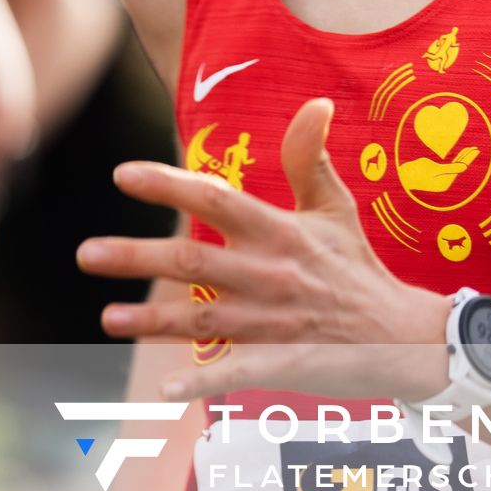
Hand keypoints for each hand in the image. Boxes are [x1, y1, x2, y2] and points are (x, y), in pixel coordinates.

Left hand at [77, 99, 447, 403]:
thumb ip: (311, 159)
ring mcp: (275, 322)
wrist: (404, 336)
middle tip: (85, 253)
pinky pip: (235, 372)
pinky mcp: (283, 363)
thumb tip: (314, 102)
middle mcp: (272, 274)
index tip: (123, 175)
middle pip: (193, 263)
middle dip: (136, 258)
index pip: (217, 200)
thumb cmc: (358, 268)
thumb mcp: (337, 209)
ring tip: (106, 318)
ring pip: (201, 319)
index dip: (169, 185)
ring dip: (151, 321)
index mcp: (282, 231)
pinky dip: (202, 380)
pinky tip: (164, 388)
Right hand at [398, 144, 479, 193]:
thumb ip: (450, 168)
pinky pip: (449, 165)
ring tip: (470, 149)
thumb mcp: (434, 169)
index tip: (475, 150)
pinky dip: (454, 158)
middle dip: (467, 157)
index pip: (460, 167)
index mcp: (445, 182)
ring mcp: (441, 177)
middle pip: (459, 166)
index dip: (468, 158)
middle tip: (476, 148)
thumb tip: (465, 167)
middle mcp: (445, 181)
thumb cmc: (416, 173)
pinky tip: (459, 154)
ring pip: (455, 165)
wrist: (401, 177)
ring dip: (462, 157)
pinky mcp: (436, 172)